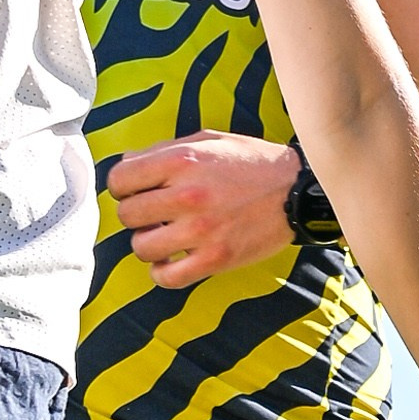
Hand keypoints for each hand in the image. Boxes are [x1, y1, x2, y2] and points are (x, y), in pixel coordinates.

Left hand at [107, 131, 299, 286]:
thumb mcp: (209, 142)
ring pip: (141, 247)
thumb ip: (164, 151)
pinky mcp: (216, 259)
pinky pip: (167, 277)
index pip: (119, 179)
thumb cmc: (252, 164)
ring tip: (166, 236)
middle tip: (155, 214)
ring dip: (149, 243)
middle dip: (137, 215)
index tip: (136, 191)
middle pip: (127, 215)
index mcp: (183, 160)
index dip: (123, 187)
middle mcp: (188, 194)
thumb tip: (125, 163)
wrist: (298, 192)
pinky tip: (172, 260)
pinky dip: (162, 272)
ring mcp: (201, 230)